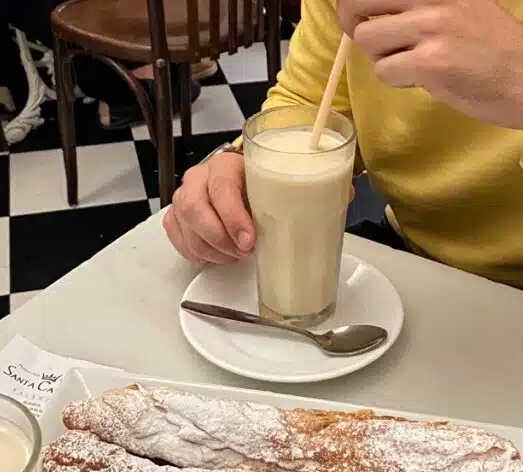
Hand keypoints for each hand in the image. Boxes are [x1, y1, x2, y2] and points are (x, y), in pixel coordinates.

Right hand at [164, 151, 358, 267]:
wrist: (248, 176)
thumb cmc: (270, 181)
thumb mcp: (292, 177)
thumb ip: (316, 182)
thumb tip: (346, 190)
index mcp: (230, 164)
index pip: (222, 186)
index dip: (233, 216)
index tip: (250, 241)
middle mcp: (202, 176)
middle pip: (194, 207)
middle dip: (220, 238)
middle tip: (244, 253)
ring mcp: (187, 196)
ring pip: (184, 224)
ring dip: (211, 249)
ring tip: (236, 257)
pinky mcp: (179, 216)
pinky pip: (176, 235)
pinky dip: (196, 252)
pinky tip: (217, 258)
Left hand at [337, 0, 522, 143]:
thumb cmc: (496, 49)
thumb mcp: (462, 6)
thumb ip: (423, 5)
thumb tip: (370, 9)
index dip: (357, 0)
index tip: (361, 12)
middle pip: (357, 0)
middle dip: (353, 22)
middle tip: (370, 38)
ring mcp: (431, 26)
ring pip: (367, 39)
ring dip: (382, 57)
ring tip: (411, 63)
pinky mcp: (430, 61)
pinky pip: (385, 71)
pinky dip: (397, 81)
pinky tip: (424, 79)